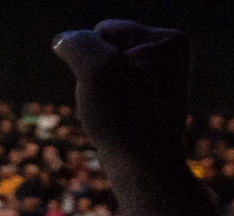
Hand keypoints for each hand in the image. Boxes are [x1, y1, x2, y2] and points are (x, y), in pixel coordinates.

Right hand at [52, 20, 189, 163]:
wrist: (143, 167)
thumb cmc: (123, 119)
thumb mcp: (96, 69)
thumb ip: (78, 43)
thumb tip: (63, 40)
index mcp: (168, 38)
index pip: (104, 30)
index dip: (91, 59)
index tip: (107, 88)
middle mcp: (170, 54)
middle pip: (106, 51)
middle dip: (96, 75)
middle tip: (110, 104)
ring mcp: (161, 78)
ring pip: (107, 74)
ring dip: (98, 93)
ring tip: (113, 115)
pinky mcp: (151, 100)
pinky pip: (114, 94)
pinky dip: (106, 107)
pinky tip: (116, 122)